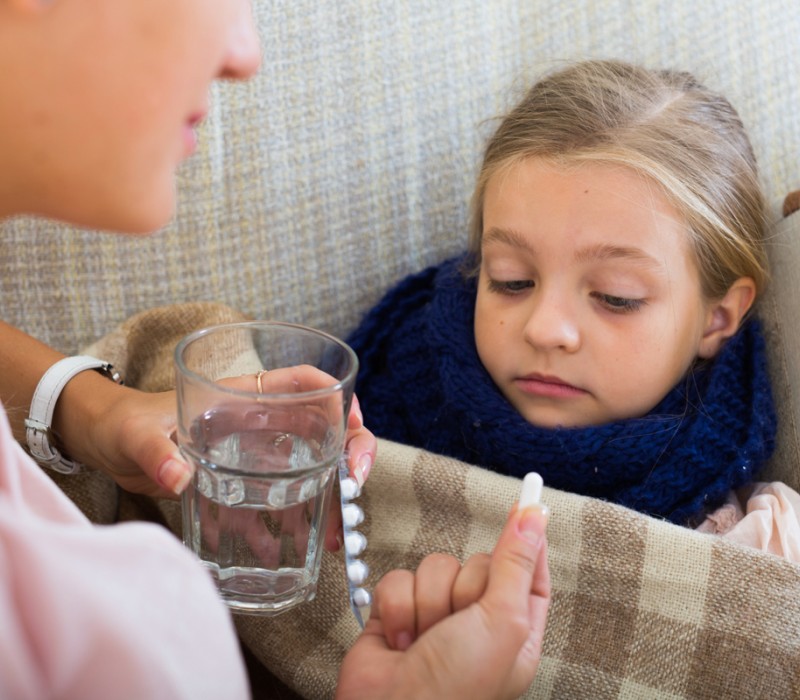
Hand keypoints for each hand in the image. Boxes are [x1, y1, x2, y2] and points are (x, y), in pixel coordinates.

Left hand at [81, 370, 375, 506]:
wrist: (104, 443)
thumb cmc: (122, 422)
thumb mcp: (137, 434)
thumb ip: (156, 453)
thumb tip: (178, 479)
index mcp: (242, 397)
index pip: (304, 383)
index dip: (336, 396)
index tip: (352, 422)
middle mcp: (259, 422)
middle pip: (323, 427)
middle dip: (350, 452)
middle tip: (355, 486)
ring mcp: (253, 453)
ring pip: (310, 467)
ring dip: (330, 496)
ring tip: (336, 532)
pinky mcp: (240, 483)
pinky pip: (275, 501)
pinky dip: (289, 523)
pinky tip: (294, 549)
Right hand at [335, 503, 549, 699]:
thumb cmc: (456, 688)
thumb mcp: (502, 621)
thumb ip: (515, 563)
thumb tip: (534, 515)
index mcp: (515, 631)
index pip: (530, 573)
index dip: (527, 543)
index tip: (530, 506)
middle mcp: (477, 623)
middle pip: (476, 564)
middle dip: (463, 588)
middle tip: (459, 623)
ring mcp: (435, 618)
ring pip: (435, 567)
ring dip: (427, 601)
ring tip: (425, 639)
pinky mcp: (397, 613)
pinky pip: (399, 578)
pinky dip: (396, 606)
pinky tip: (399, 639)